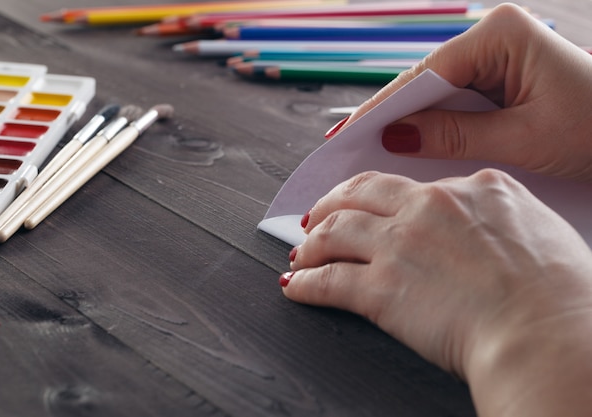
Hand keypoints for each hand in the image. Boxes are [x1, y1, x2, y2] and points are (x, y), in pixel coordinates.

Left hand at [281, 169, 591, 415]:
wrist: (547, 334)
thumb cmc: (560, 294)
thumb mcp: (539, 228)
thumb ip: (500, 216)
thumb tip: (485, 227)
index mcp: (473, 188)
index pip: (411, 184)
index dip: (381, 196)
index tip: (371, 206)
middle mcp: (430, 206)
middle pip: (360, 193)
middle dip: (331, 203)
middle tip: (318, 216)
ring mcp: (401, 245)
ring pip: (334, 231)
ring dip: (311, 242)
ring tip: (302, 252)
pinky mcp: (381, 289)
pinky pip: (327, 280)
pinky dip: (305, 283)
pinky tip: (296, 286)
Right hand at [330, 4, 591, 181]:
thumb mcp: (521, 139)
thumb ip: (454, 136)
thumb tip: (395, 137)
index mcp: (502, 35)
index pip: (427, 73)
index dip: (388, 107)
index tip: (353, 134)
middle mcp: (495, 38)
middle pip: (427, 80)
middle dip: (394, 116)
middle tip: (353, 147)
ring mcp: (497, 57)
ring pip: (438, 92)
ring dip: (413, 123)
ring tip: (374, 151)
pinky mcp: (500, 78)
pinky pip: (456, 101)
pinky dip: (436, 125)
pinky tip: (415, 146)